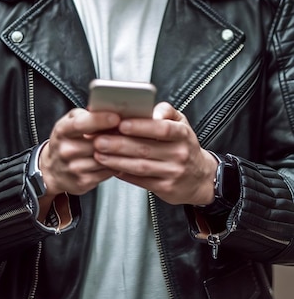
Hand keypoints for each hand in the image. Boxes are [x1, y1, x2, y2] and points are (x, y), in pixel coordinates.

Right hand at [39, 108, 120, 199]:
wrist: (52, 170)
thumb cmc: (64, 142)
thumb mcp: (68, 122)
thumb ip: (84, 114)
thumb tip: (104, 108)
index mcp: (62, 131)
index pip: (81, 124)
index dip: (100, 120)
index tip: (116, 117)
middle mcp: (66, 150)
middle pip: (98, 142)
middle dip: (116, 135)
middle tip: (129, 129)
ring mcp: (75, 168)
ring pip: (106, 158)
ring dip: (119, 150)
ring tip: (126, 142)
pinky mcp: (84, 182)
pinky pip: (108, 171)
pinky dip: (117, 163)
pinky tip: (118, 157)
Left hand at [92, 102, 217, 205]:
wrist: (200, 177)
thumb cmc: (184, 145)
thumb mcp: (182, 123)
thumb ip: (166, 111)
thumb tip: (151, 109)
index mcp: (183, 134)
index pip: (162, 129)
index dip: (141, 126)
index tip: (121, 124)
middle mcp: (180, 154)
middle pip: (145, 148)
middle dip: (119, 144)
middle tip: (99, 139)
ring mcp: (173, 173)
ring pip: (140, 166)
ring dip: (116, 160)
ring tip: (99, 153)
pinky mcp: (166, 188)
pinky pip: (141, 181)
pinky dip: (124, 174)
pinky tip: (111, 167)